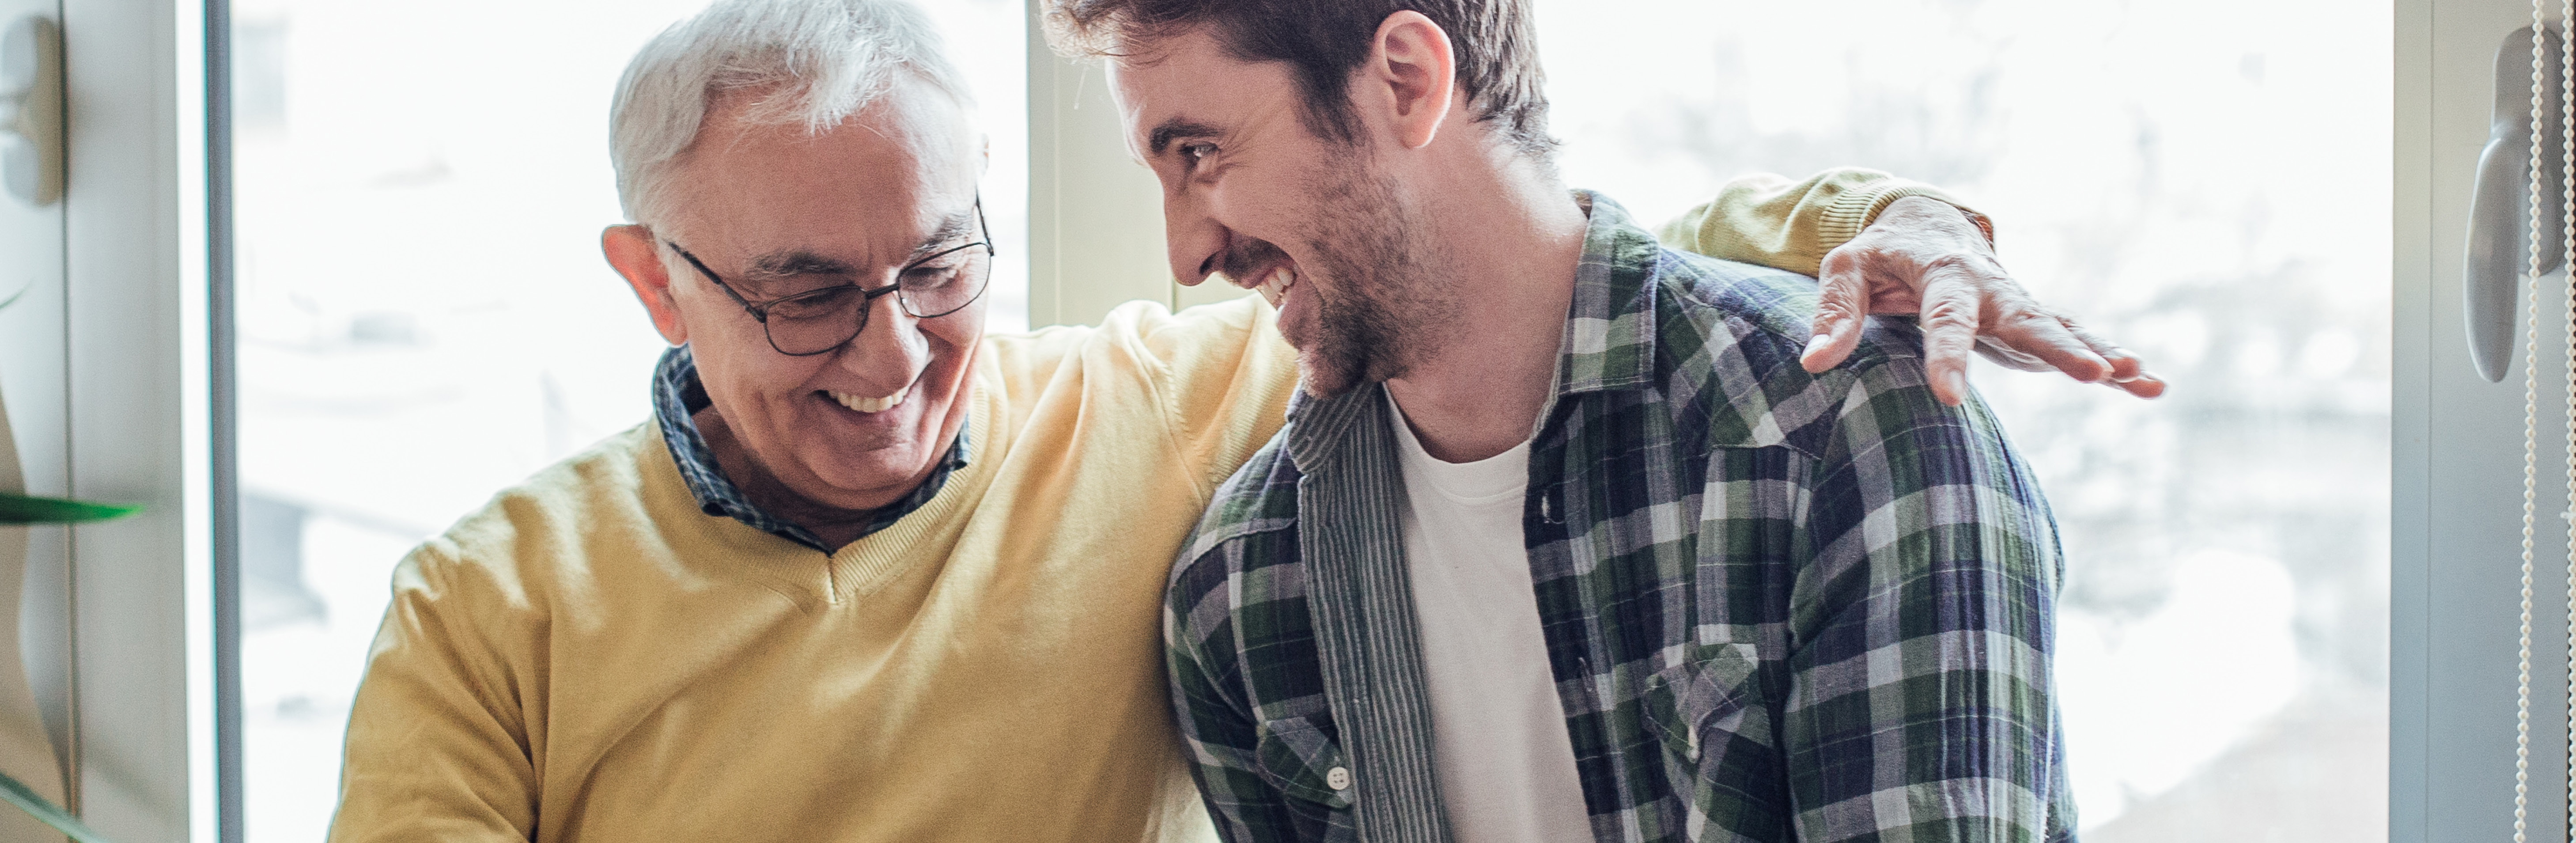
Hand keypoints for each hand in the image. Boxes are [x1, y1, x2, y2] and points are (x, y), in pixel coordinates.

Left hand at [1805, 196, 2165, 405]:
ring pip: (2060, 328)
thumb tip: (1813, 362)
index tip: (1949, 396)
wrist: (1927, 224)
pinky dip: (2110, 359)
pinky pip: (2072, 337)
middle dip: (2057, 347)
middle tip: (2093, 373)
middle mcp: (1990, 288)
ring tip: (2138, 376)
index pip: (1944, 318)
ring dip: (2099, 352)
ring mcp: (2016, 304)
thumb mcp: (1846, 268)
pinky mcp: (2029, 320)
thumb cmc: (1881, 252)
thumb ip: (1833, 311)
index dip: (1946, 355)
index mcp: (1942, 274)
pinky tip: (2148, 384)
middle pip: (2025, 319)